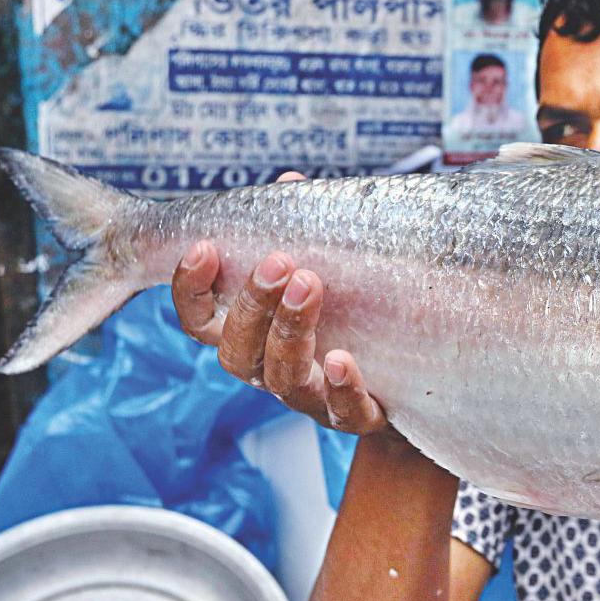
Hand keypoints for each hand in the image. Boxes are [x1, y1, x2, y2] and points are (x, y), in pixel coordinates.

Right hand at [171, 171, 386, 433]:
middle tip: (278, 261)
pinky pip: (343, 411)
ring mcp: (312, 398)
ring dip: (290, 331)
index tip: (204, 247)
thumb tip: (292, 183)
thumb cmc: (350, 313)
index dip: (191, 290)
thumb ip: (304, 231)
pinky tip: (342, 360)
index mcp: (252, 337)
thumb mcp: (326, 267)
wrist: (407, 376)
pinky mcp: (357, 416)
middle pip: (237, 351)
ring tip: (309, 284)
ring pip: (282, 378)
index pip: (201, 321)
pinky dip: (341, 387)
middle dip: (252, 304)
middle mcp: (271, 371)